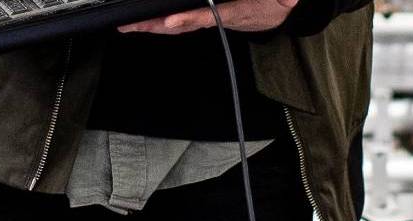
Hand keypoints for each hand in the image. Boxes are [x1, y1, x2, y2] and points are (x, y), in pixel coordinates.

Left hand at [117, 0, 298, 34]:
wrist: (283, 9)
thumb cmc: (278, 3)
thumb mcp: (286, 0)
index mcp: (235, 11)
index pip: (209, 16)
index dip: (190, 20)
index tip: (171, 21)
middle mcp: (218, 17)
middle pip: (183, 24)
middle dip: (155, 26)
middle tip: (129, 26)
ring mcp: (210, 17)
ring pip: (178, 24)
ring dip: (152, 26)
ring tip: (127, 26)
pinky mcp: (207, 14)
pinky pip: (183, 19)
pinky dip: (163, 22)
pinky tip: (146, 22)